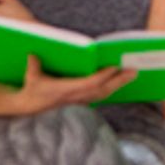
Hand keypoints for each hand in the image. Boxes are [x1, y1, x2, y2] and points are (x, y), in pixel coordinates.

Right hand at [18, 55, 136, 109]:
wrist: (30, 110)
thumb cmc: (31, 91)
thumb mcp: (31, 78)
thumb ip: (34, 66)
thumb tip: (33, 55)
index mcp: (66, 91)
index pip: (90, 84)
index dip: (103, 76)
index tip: (115, 67)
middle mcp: (76, 98)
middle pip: (103, 90)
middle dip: (120, 81)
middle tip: (134, 71)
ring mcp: (80, 102)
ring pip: (104, 94)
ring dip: (119, 84)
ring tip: (132, 74)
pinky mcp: (82, 104)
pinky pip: (101, 96)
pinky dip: (111, 88)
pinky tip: (120, 81)